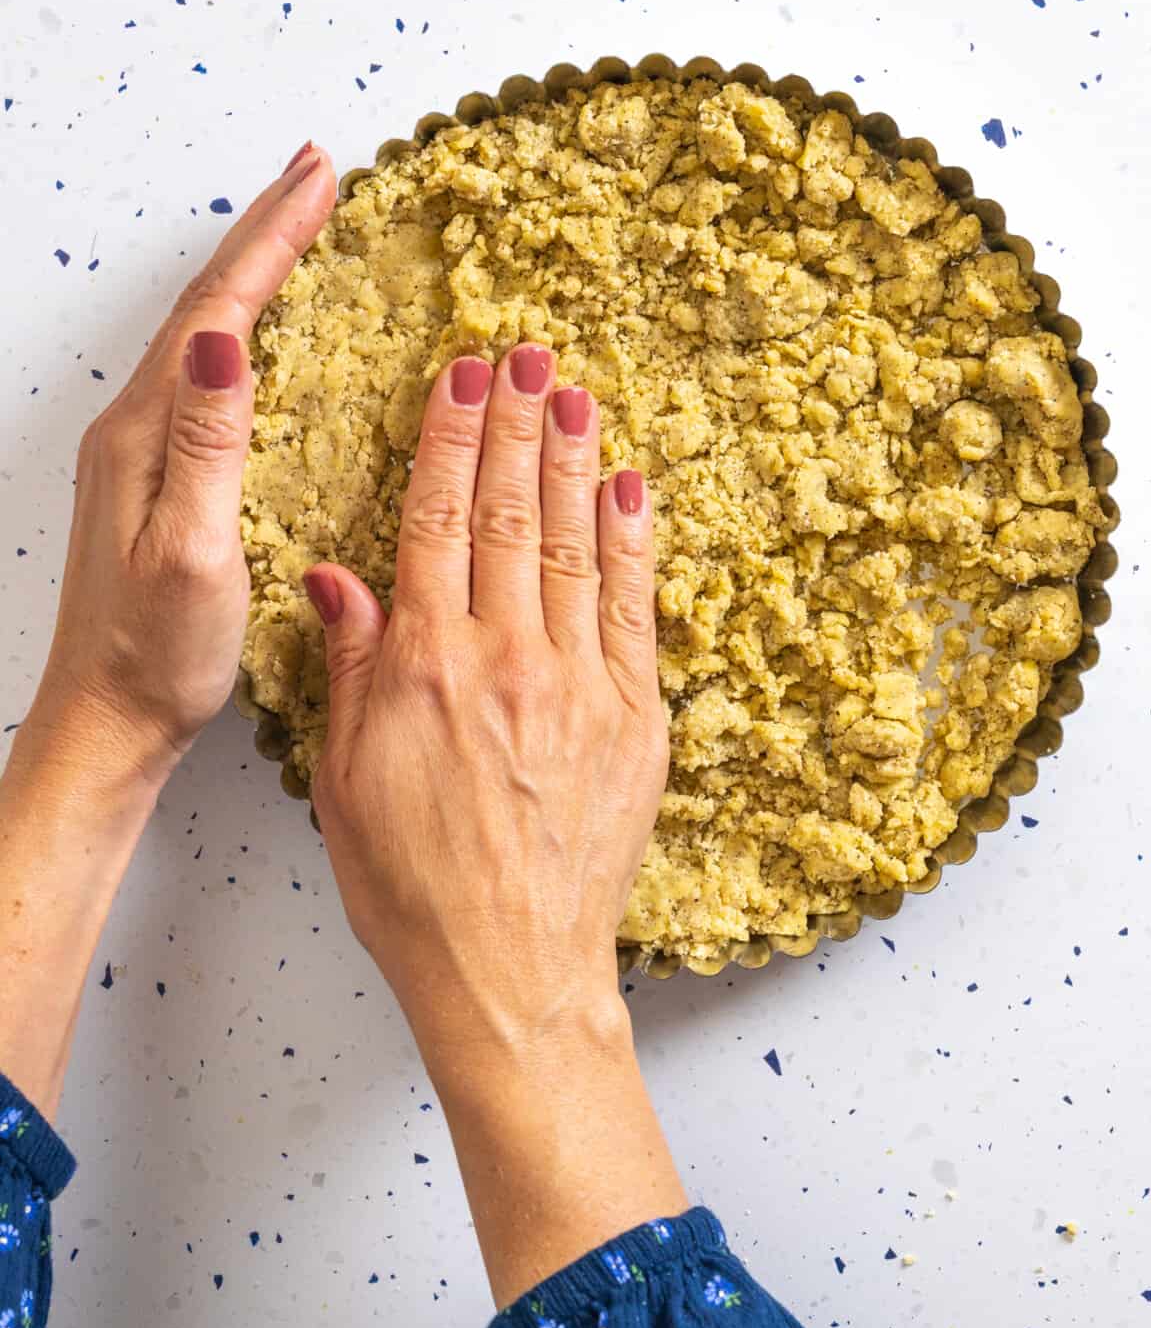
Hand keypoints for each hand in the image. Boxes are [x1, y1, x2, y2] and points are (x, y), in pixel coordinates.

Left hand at [14, 143, 336, 798]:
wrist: (106, 719)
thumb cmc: (154, 656)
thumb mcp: (190, 552)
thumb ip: (208, 444)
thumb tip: (227, 339)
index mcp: (146, 435)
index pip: (219, 313)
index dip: (273, 241)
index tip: (320, 180)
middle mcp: (135, 430)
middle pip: (208, 307)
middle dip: (265, 235)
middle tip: (315, 175)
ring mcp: (142, 453)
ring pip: (205, 337)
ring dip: (254, 276)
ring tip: (298, 230)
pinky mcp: (157, 481)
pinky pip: (207, 381)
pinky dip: (246, 333)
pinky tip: (267, 338)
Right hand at [307, 344, 669, 1053]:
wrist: (510, 973)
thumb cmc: (415, 891)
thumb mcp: (345, 780)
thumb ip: (351, 665)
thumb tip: (337, 575)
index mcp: (427, 667)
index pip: (439, 522)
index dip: (452, 440)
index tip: (462, 378)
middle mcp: (508, 660)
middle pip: (514, 514)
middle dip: (517, 424)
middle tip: (527, 354)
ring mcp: (582, 687)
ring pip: (579, 545)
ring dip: (574, 460)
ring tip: (573, 392)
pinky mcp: (636, 723)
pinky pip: (637, 610)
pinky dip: (633, 542)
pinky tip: (628, 486)